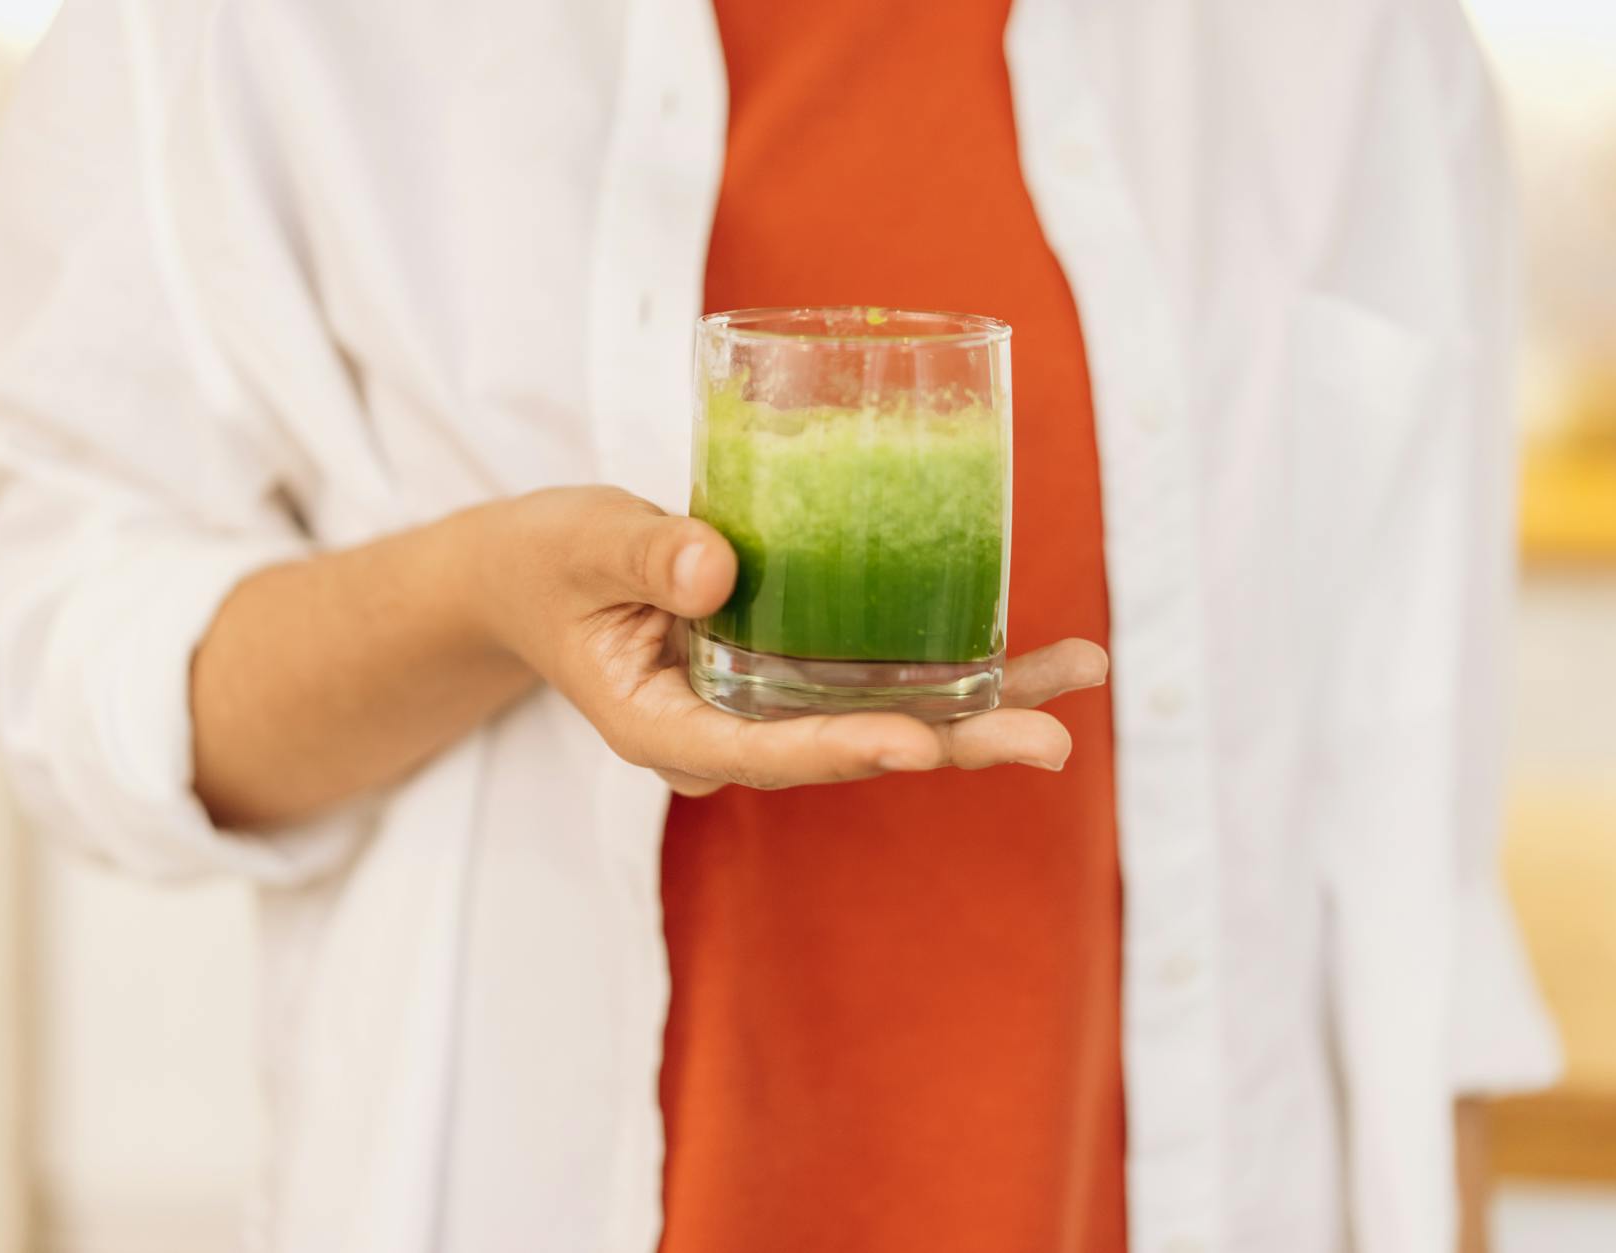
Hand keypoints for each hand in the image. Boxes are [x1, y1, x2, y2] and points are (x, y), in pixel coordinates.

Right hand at [475, 486, 1108, 795]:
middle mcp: (732, 735)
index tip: (914, 745)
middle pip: (851, 753)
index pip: (762, 756)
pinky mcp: (797, 673)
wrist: (536, 574)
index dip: (840, 751)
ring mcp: (771, 709)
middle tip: (1049, 743)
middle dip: (952, 746)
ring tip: (1079, 675)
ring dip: (984, 707)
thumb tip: (716, 568)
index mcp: (666, 731)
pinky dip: (960, 664)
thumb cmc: (549, 562)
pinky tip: (1042, 652)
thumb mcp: (579, 546)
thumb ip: (640, 556)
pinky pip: (885, 679)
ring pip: (887, 721)